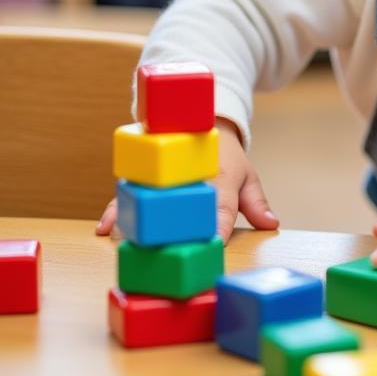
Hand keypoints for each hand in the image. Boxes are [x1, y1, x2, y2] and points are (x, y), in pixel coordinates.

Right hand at [95, 119, 278, 241]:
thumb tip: (272, 224)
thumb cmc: (227, 158)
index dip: (217, 226)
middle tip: (165, 254)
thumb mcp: (247, 177)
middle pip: (180, 206)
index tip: (213, 244)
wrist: (202, 121)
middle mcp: (189, 176)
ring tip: (123, 242)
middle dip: (174, 230)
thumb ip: (256, 203)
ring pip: (151, 199)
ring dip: (139, 221)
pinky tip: (104, 228)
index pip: (220, 206)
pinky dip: (115, 209)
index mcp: (220, 176)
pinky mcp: (146, 176)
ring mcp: (166, 175)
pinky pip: (131, 194)